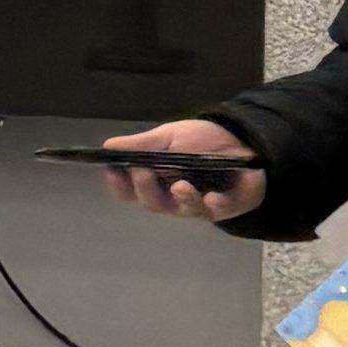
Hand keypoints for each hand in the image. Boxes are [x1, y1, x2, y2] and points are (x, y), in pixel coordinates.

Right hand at [99, 120, 264, 223]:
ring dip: (181, 198)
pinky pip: (217, 209)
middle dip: (145, 189)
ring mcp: (198, 205)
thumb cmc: (200, 141)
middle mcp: (172, 198)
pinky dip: (214, 203)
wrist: (240, 141)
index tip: (112, 170)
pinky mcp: (225, 206)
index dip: (119, 184)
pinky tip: (211, 197)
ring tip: (180, 186)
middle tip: (142, 171)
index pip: (129, 191)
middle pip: (153, 203)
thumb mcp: (169, 137)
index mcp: (155, 181)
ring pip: (184, 209)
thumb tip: (108, 146)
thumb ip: (142, 144)